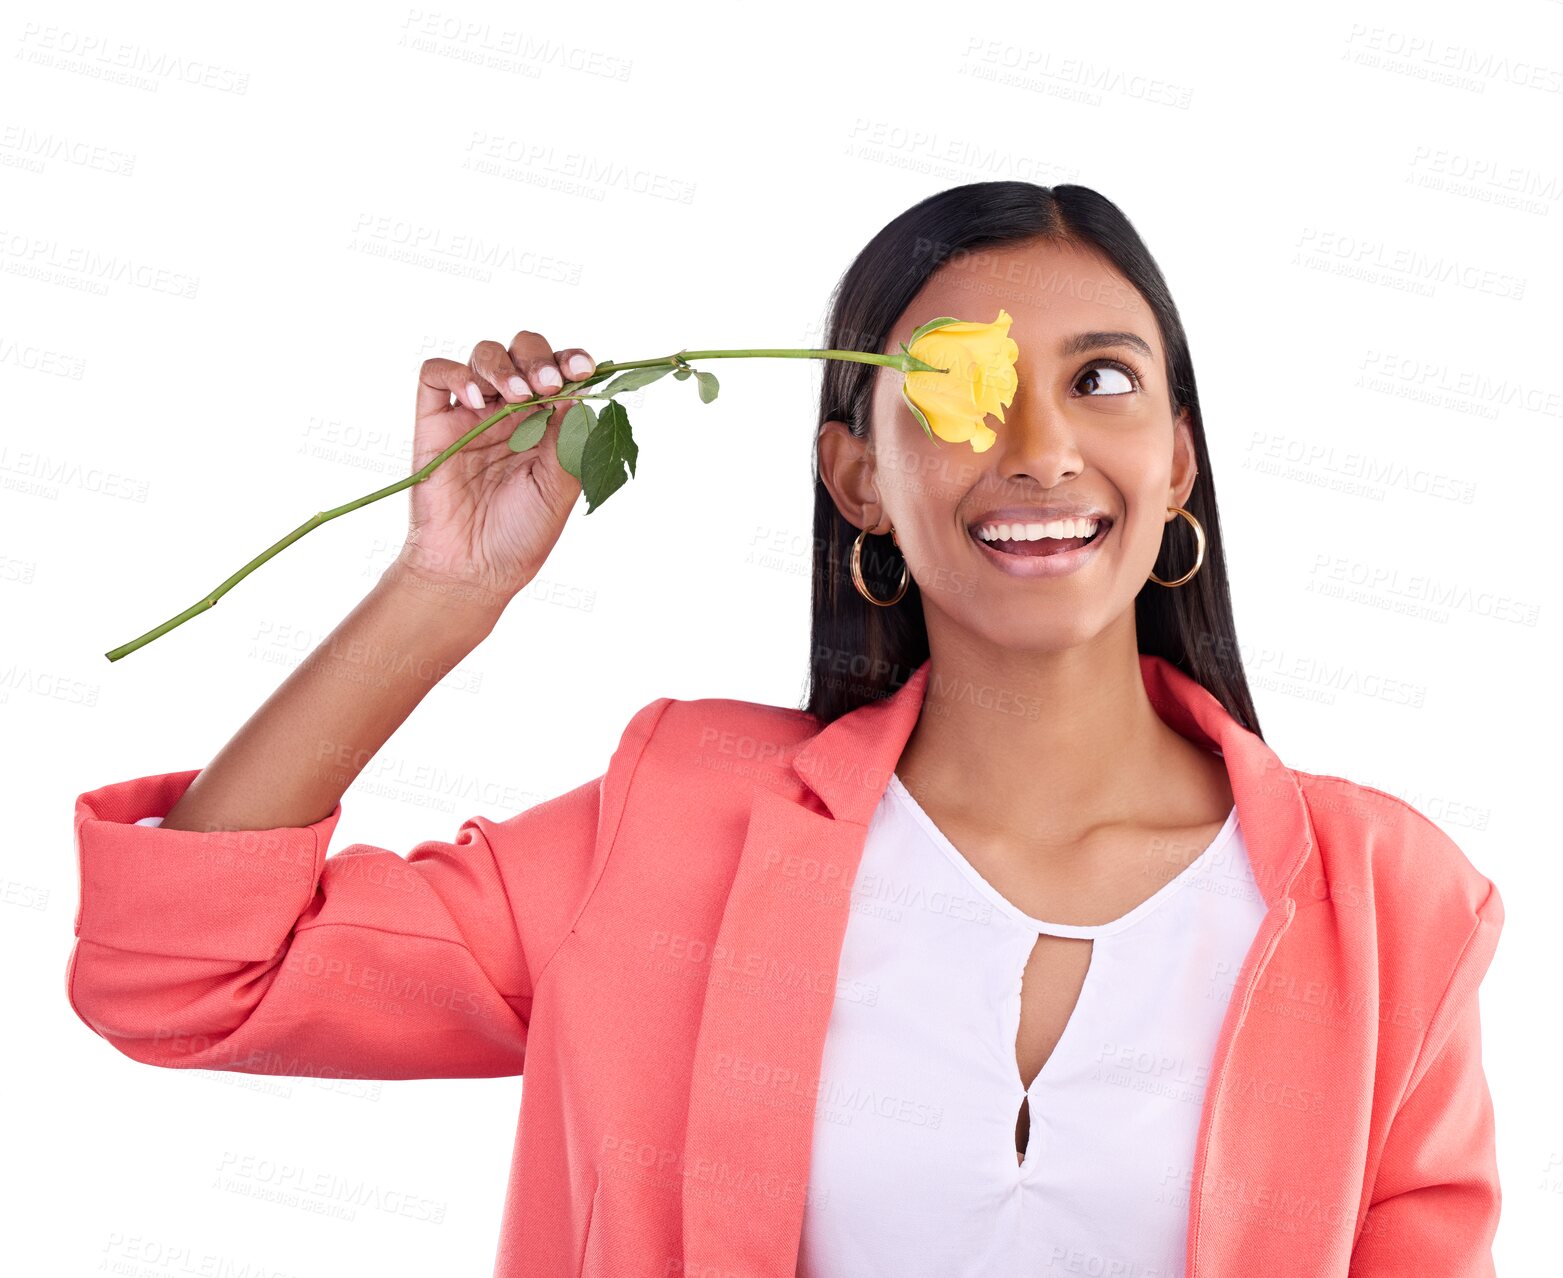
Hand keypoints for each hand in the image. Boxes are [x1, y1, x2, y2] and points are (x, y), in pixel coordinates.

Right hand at [393, 330, 596, 606]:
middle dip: (537, 357)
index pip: (562, 372)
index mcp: (548, 422)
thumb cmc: (521, 533)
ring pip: (484, 354)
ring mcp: (472, 413)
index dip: (572, 361)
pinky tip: (476, 400)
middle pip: (523, 351)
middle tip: (545, 385)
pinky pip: (436, 375)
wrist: (474, 568)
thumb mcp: (559, 486)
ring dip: (502, 365)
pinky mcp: (436, 421)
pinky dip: (456, 375)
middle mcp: (512, 411)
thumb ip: (567, 437)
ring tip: (515, 396)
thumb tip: (578, 389)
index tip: (583, 369)